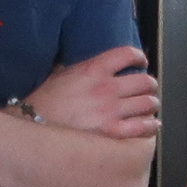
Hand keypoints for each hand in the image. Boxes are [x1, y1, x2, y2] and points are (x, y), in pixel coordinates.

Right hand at [28, 46, 161, 140]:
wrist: (34, 127)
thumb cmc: (44, 102)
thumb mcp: (59, 75)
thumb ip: (79, 68)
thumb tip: (88, 66)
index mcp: (93, 69)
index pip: (127, 54)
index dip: (139, 56)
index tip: (140, 62)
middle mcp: (106, 88)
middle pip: (144, 81)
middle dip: (149, 84)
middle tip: (146, 89)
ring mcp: (111, 111)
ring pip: (148, 103)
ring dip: (151, 103)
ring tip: (148, 106)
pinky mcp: (113, 132)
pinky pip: (144, 126)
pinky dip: (152, 125)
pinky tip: (151, 124)